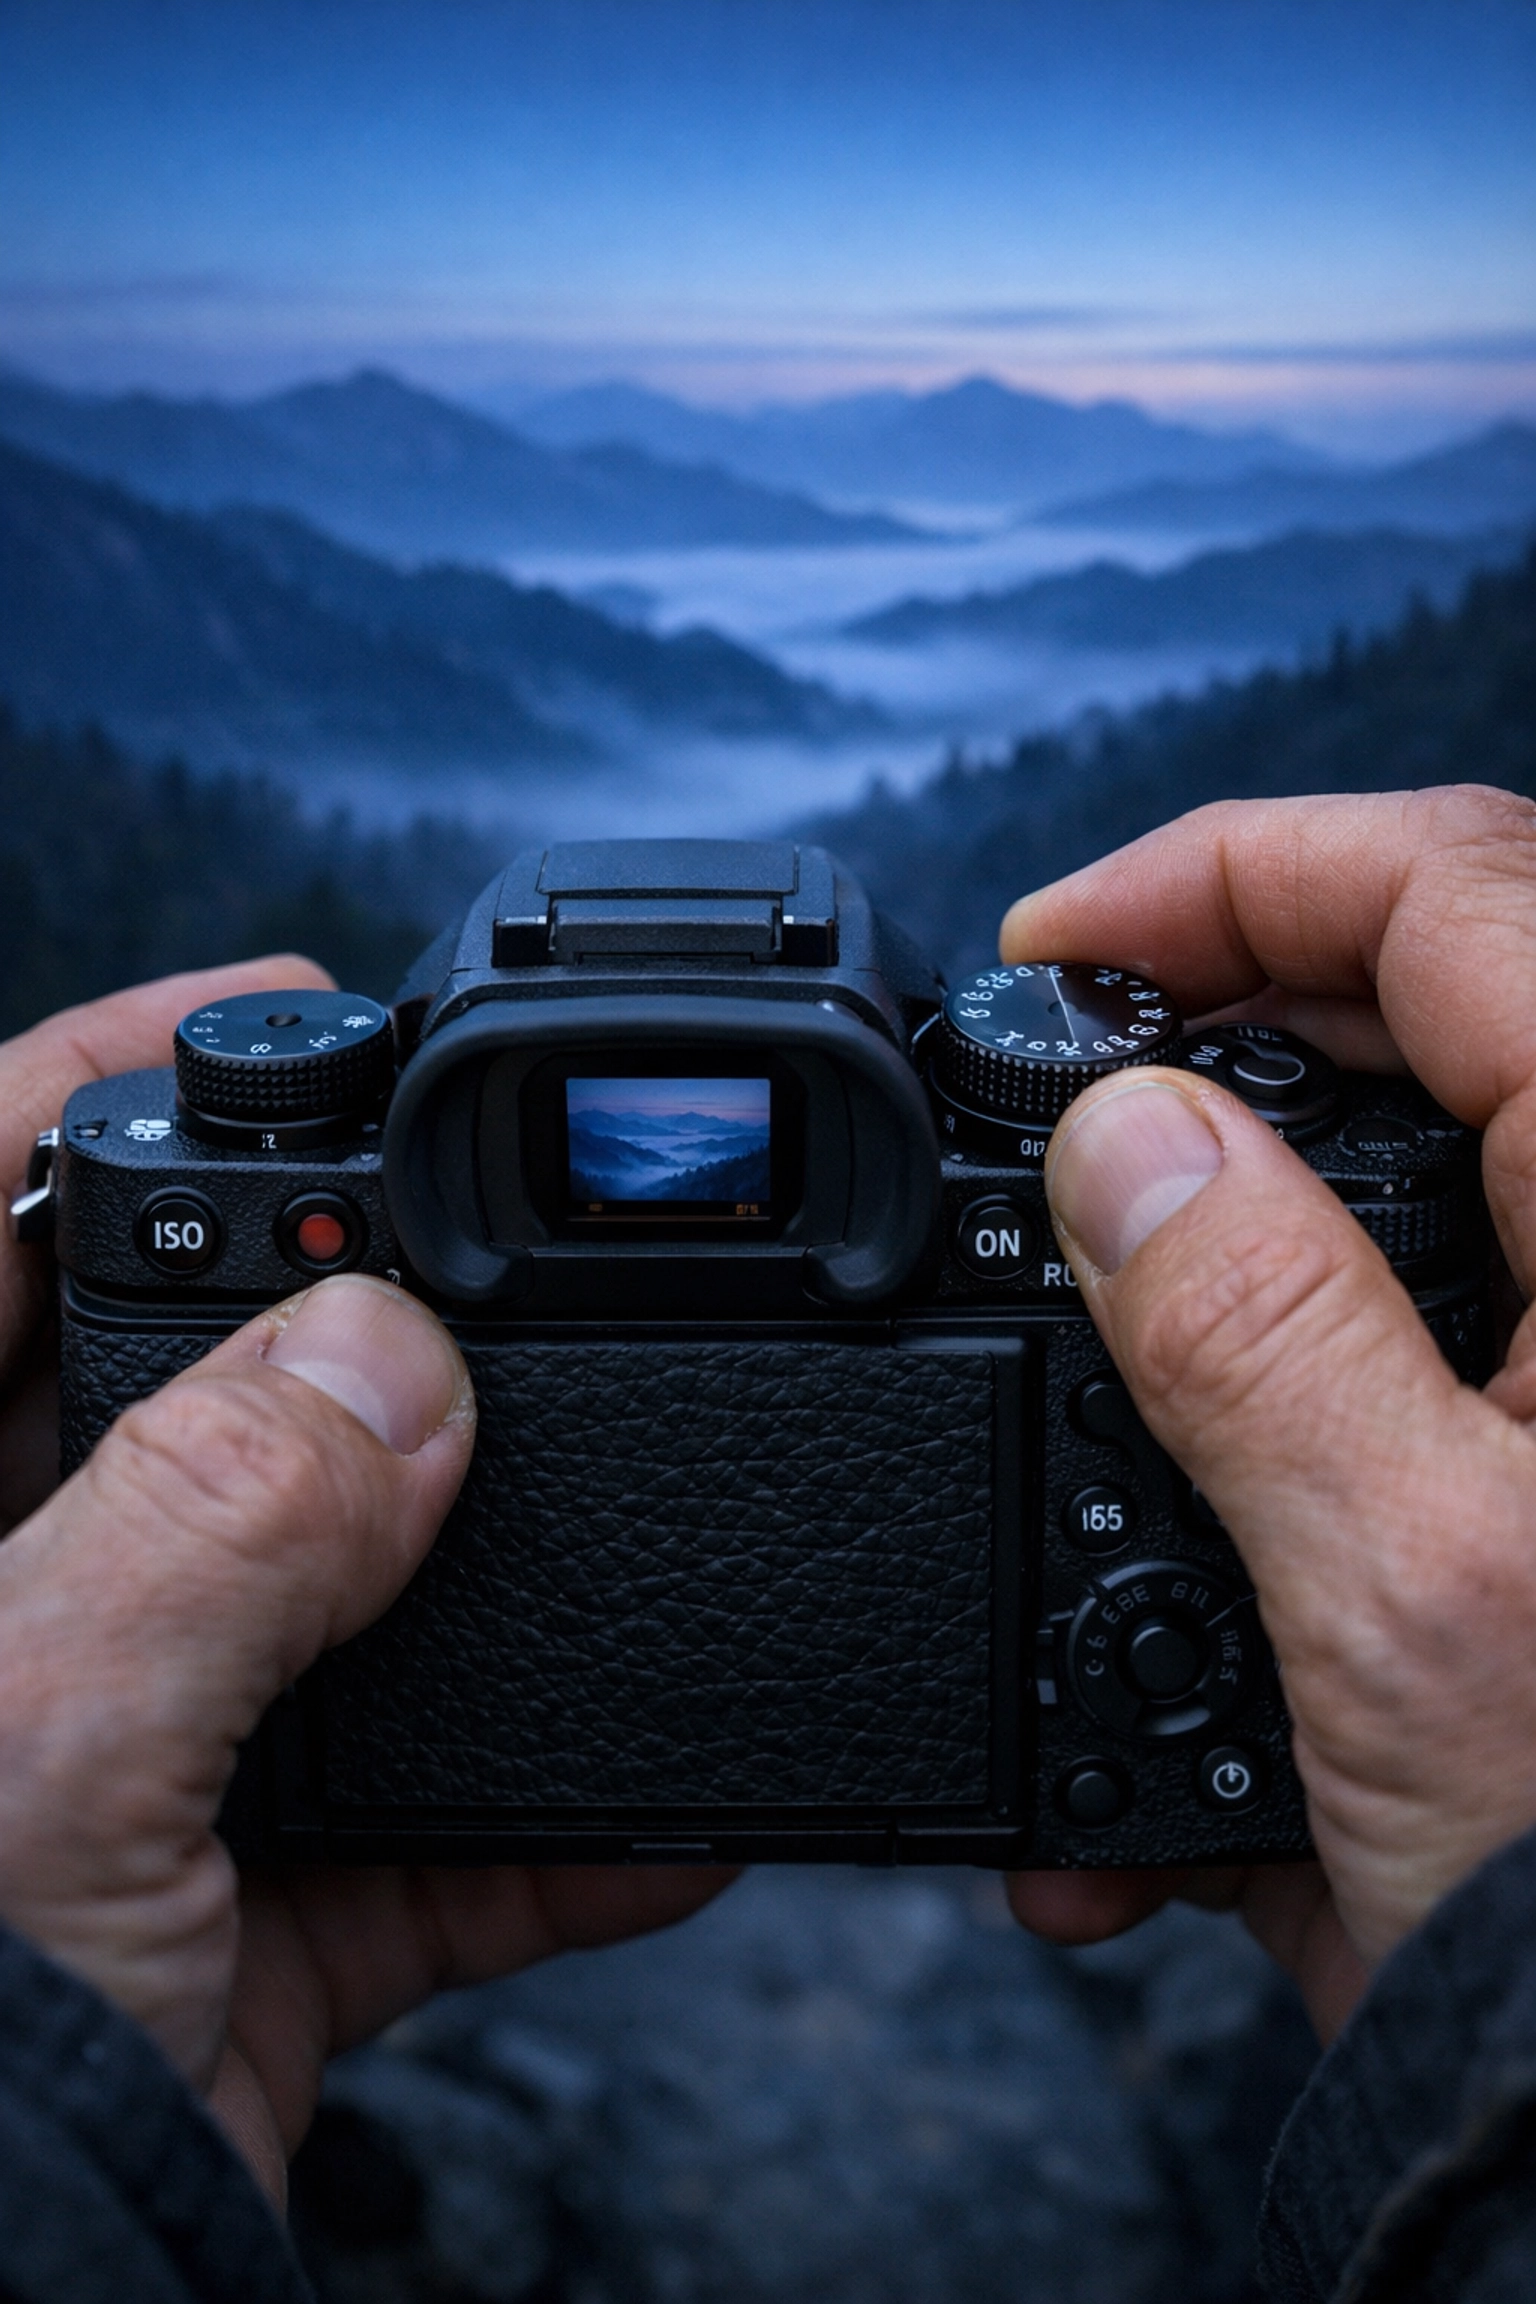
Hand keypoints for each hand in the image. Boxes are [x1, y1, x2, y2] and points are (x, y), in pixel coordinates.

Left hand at [0, 965, 726, 2203]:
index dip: (92, 1073)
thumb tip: (391, 1360)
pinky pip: (415, 1828)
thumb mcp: (33, 1750)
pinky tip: (663, 1808)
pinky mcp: (218, 1922)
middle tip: (491, 1252)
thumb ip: (212, 1528)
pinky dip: (548, 1823)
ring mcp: (110, 1773)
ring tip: (620, 1493)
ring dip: (489, 1582)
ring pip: (326, 1605)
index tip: (265, 1009)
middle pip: (174, 1385)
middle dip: (343, 1319)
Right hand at [998, 786, 1535, 2040]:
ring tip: (1078, 1320)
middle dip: (1212, 1038)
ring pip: (1401, 1189)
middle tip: (1051, 1112)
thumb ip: (1251, 1328)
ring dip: (1220, 1244)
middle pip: (1434, 1012)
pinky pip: (1397, 1368)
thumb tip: (1127, 1137)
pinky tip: (1167, 1537)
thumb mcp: (1404, 1599)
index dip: (1232, 870)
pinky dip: (1264, 1413)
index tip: (1056, 944)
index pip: (1455, 892)